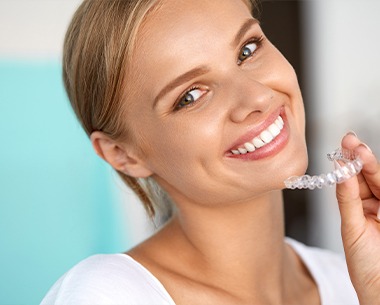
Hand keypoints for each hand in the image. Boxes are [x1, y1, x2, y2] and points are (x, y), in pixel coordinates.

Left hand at [336, 132, 379, 304]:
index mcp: (361, 208)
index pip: (356, 180)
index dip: (350, 161)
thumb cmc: (366, 266)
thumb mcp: (352, 228)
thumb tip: (340, 169)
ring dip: (373, 167)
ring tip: (360, 152)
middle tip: (352, 142)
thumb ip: (348, 199)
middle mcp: (377, 206)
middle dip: (362, 158)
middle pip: (372, 177)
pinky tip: (370, 170)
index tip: (344, 144)